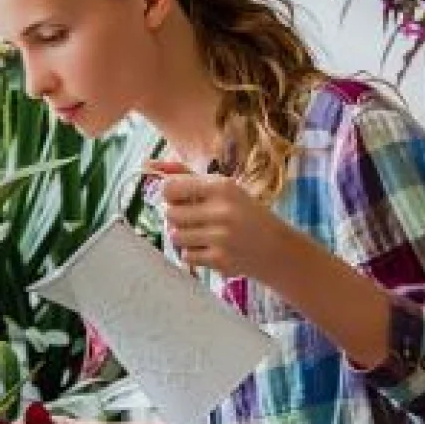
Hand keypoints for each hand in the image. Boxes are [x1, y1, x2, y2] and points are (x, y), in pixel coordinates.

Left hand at [147, 159, 295, 280]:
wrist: (276, 248)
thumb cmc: (243, 212)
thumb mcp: (221, 187)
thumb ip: (184, 174)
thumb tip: (148, 163)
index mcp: (221, 186)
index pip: (170, 188)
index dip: (170, 195)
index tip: (180, 198)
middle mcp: (222, 210)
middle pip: (170, 214)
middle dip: (178, 217)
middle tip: (196, 219)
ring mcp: (221, 237)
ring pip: (175, 236)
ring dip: (185, 237)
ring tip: (204, 234)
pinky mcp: (220, 260)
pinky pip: (186, 256)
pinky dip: (194, 254)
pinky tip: (211, 249)